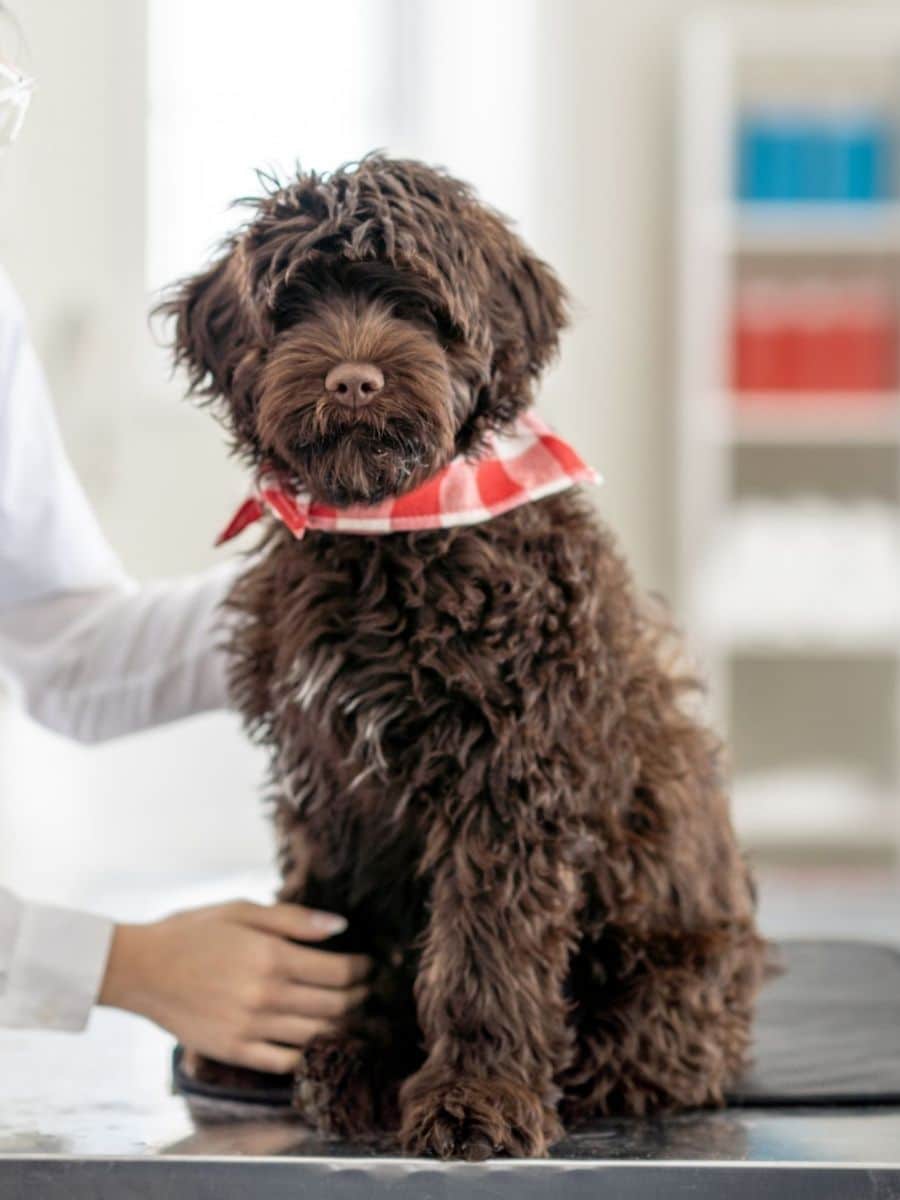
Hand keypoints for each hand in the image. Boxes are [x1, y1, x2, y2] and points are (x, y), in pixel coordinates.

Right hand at [98, 899, 369, 1072]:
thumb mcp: (243, 910)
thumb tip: (340, 927)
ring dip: (342, 1025)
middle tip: (367, 991)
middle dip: (359, 998)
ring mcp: (250, 1027)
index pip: (338, 972)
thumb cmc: (193, 932)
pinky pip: (284, 1061)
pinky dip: (309, 1053)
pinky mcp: (234, 1050)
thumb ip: (294, 919)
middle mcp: (265, 995)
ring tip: (352, 1015)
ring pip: (315, 1033)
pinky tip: (319, 1041)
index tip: (369, 966)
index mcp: (271, 956)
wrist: (141, 969)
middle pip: (334, 1005)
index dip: (362, 971)